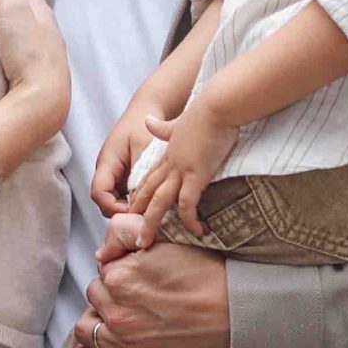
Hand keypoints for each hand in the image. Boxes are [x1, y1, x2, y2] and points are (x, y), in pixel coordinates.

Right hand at [0, 0, 69, 139]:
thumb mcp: (13, 7)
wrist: (42, 99)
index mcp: (42, 10)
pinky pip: (17, 48)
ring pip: (20, 28)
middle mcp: (46, 28)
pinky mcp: (33, 70)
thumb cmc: (28, 50)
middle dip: (0, 0)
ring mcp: (41, 50)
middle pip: (21, 6)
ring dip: (2, 23)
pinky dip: (5, 42)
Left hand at [72, 244, 230, 347]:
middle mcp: (117, 310)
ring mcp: (125, 343)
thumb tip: (103, 251)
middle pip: (94, 297)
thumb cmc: (212, 278)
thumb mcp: (171, 244)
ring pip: (86, 329)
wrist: (244, 316)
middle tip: (135, 297)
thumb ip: (130, 238)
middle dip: (108, 295)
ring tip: (115, 320)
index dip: (119, 271)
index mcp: (121, 276)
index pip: (103, 270)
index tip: (137, 277)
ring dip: (96, 322)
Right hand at [91, 95, 165, 217]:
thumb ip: (141, 174)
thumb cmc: (144, 125)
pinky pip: (123, 193)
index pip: (99, 193)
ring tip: (147, 210)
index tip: (133, 212)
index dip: (112, 207)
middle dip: (120, 211)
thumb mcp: (145, 148)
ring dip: (128, 206)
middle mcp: (106, 170)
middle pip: (104, 200)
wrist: (146, 109)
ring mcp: (113, 173)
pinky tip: (149, 201)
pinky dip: (133, 200)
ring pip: (114, 199)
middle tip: (143, 216)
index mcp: (106, 162)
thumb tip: (138, 201)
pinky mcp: (122, 174)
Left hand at [130, 97, 233, 242]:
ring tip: (145, 242)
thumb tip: (148, 120)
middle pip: (148, 193)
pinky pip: (187, 203)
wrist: (216, 106)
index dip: (140, 194)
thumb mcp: (179, 121)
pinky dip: (189, 219)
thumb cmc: (205, 112)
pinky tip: (196, 231)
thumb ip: (163, 127)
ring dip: (150, 223)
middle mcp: (170, 164)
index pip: (149, 178)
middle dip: (138, 214)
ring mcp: (181, 170)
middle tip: (131, 233)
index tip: (134, 209)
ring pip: (159, 202)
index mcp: (168, 154)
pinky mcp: (196, 174)